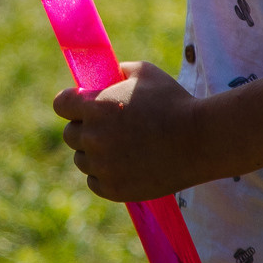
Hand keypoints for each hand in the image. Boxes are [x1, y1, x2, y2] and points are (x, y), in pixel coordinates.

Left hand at [54, 61, 207, 202]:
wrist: (202, 141)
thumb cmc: (174, 102)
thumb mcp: (144, 73)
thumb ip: (115, 72)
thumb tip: (100, 77)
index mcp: (95, 106)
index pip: (61, 104)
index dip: (71, 103)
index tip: (81, 105)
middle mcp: (93, 137)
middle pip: (70, 134)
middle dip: (84, 127)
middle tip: (108, 127)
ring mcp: (103, 166)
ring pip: (82, 159)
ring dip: (94, 153)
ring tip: (121, 147)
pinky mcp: (114, 190)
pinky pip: (94, 182)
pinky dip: (104, 175)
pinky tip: (124, 165)